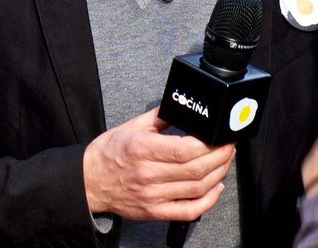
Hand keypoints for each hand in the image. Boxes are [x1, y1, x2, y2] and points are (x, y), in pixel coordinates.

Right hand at [82, 107, 234, 220]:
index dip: (209, 144)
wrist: (88, 182)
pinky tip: (216, 188)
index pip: (184, 150)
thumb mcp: (131, 127)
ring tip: (224, 161)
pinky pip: (188, 211)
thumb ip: (159, 116)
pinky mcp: (153, 211)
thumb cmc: (109, 153)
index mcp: (142, 149)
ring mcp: (152, 196)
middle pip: (195, 169)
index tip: (220, 136)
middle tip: (229, 146)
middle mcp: (148, 174)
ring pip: (196, 189)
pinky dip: (208, 201)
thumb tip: (183, 106)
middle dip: (220, 157)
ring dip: (218, 174)